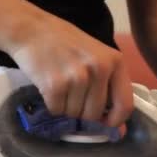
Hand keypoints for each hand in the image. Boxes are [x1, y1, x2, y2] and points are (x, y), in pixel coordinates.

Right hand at [5, 15, 133, 126]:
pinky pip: (56, 110)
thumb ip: (107, 84)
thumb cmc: (63, 41)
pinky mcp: (55, 85)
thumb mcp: (95, 54)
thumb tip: (117, 127)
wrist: (31, 29)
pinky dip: (51, 104)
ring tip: (59, 85)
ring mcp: (77, 77)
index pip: (125, 105)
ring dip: (64, 107)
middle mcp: (99, 69)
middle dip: (82, 112)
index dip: (115, 121)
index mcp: (115, 61)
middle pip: (95, 114)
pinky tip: (48, 86)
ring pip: (74, 114)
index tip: (105, 123)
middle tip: (71, 96)